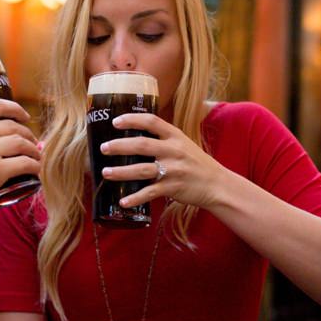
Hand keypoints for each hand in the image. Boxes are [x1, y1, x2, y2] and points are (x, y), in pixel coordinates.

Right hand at [0, 98, 40, 230]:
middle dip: (28, 134)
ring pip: (22, 143)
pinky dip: (34, 166)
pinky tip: (35, 170)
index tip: (24, 117)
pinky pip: (24, 164)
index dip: (16, 109)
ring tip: (35, 157)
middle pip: (13, 125)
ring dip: (33, 150)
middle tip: (32, 143)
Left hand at [100, 112, 231, 209]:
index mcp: (175, 136)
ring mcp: (173, 170)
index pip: (152, 121)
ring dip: (121, 172)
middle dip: (119, 146)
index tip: (115, 121)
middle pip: (141, 145)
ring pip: (142, 170)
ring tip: (105, 173)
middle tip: (103, 148)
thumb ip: (163, 139)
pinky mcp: (173, 188)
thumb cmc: (196, 163)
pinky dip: (135, 198)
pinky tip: (122, 201)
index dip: (132, 119)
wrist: (217, 184)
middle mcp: (173, 151)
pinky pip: (150, 193)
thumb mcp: (183, 144)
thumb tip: (134, 135)